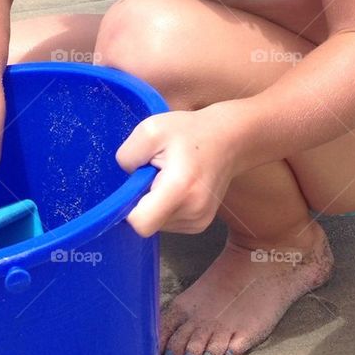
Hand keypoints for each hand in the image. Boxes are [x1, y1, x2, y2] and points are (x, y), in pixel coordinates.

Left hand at [117, 105, 241, 236]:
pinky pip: (169, 222)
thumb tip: (125, 181)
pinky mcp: (200, 224)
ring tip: (169, 177)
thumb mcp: (151, 129)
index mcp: (180, 188)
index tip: (135, 185)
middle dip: (143, 201)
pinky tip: (177, 186)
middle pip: (147, 224)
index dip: (128, 208)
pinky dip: (166, 207)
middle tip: (155, 174)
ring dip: (155, 204)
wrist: (229, 139)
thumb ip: (128, 155)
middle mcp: (192, 212)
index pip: (141, 224)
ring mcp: (199, 221)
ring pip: (157, 224)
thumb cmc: (190, 132)